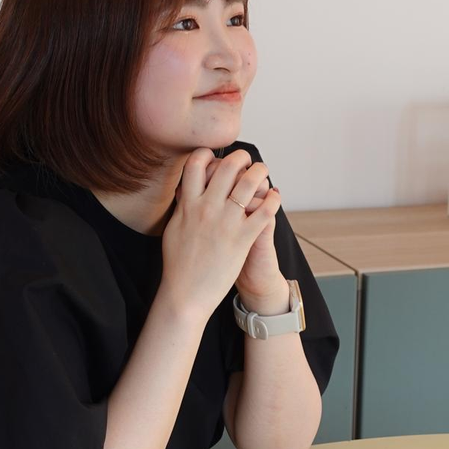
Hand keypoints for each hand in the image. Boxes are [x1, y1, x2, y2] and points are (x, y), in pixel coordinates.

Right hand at [159, 148, 280, 324]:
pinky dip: (273, 200)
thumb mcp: (173, 228)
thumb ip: (181, 206)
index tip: (217, 157)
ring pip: (249, 183)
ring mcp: (226, 222)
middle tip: (247, 160)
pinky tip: (274, 198)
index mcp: (187, 204)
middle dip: (241, 157)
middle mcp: (207, 208)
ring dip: (260, 172)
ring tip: (263, 173)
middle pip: (227, 166)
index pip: (195, 163)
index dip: (208, 154)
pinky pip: (264, 212)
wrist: (185, 293)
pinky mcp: (242, 239)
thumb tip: (184, 190)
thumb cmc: (178, 264)